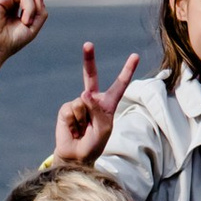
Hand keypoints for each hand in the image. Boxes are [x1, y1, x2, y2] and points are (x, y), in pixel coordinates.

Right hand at [51, 40, 138, 163]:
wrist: (77, 156)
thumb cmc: (95, 143)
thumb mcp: (104, 128)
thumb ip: (97, 110)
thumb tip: (84, 94)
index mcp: (109, 103)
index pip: (120, 84)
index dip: (127, 70)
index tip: (135, 55)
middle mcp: (93, 100)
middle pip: (91, 76)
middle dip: (89, 59)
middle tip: (88, 44)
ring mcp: (79, 103)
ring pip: (82, 101)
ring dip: (83, 118)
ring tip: (83, 129)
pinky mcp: (66, 109)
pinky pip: (71, 109)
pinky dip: (73, 121)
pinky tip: (73, 129)